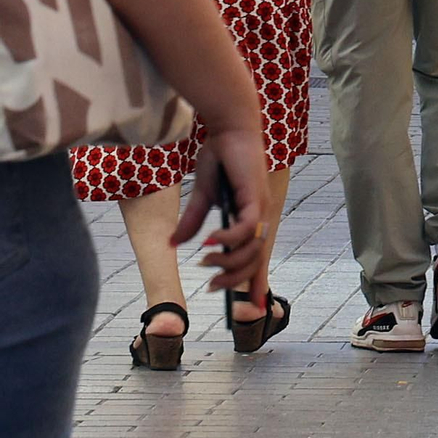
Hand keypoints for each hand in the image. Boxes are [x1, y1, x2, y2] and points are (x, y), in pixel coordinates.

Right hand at [172, 125, 268, 307]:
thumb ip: (194, 221)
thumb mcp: (203, 196)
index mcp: (249, 219)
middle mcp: (259, 216)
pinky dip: (229, 240)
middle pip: (255, 260)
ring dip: (228, 261)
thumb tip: (176, 244)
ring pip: (251, 249)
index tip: (256, 308)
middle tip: (211, 285)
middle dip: (235, 280)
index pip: (257, 257)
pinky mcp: (255, 197)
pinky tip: (210, 243)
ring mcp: (260, 207)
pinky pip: (246, 229)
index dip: (259, 283)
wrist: (227, 128)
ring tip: (205, 260)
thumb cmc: (219, 158)